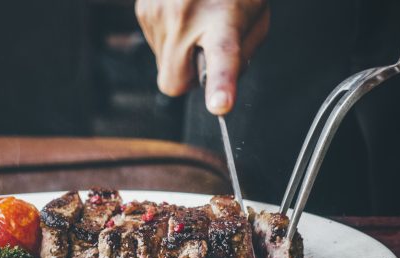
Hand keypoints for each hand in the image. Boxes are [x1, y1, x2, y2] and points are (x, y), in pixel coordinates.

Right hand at [135, 0, 268, 114]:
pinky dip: (170, 40)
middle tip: (205, 52)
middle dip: (188, 79)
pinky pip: (155, 46)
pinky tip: (182, 17)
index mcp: (223, 21)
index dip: (221, 84)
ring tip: (196, 24)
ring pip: (162, 66)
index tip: (220, 105)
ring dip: (179, 55)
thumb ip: (239, 57)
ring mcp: (158, 13)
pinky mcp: (143, 10)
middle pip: (174, 83)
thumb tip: (214, 85)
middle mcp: (185, 17)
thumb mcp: (255, 20)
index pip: (222, 58)